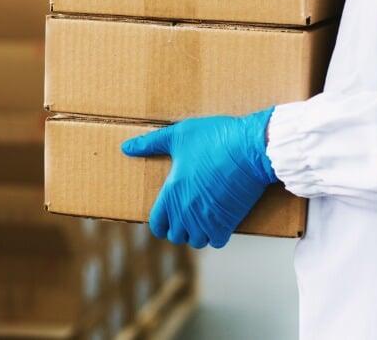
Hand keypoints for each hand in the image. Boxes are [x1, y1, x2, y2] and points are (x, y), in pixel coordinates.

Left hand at [121, 108, 276, 248]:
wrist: (250, 147)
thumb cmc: (214, 137)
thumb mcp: (178, 134)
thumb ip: (150, 143)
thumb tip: (125, 148)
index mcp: (171, 192)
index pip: (157, 224)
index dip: (160, 222)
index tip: (167, 214)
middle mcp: (186, 210)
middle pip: (176, 235)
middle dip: (178, 227)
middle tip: (185, 214)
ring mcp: (208, 218)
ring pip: (196, 241)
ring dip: (197, 233)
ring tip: (201, 218)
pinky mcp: (229, 221)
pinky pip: (217, 242)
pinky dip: (217, 235)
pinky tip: (219, 221)